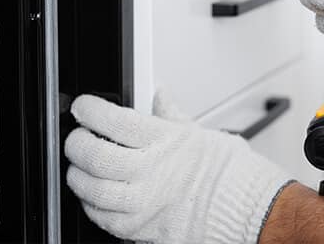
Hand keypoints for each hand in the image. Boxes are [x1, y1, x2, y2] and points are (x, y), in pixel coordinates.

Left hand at [65, 93, 291, 242]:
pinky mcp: (141, 229)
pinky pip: (103, 219)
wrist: (247, 209)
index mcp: (163, 140)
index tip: (84, 107)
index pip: (112, 119)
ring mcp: (143, 202)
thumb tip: (160, 95)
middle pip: (94, 154)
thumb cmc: (229, 173)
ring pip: (92, 189)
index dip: (90, 110)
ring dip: (78, 176)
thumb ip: (171, 114)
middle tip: (77, 137)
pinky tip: (95, 196)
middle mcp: (150, 171)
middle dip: (76, 143)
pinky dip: (93, 206)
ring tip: (80, 167)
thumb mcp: (198, 133)